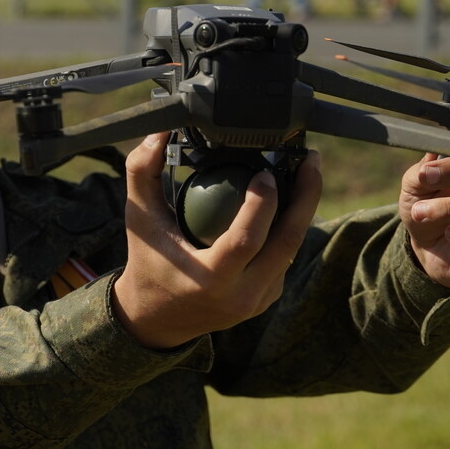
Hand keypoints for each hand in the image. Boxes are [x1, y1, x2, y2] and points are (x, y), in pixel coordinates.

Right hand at [112, 133, 322, 349]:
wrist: (155, 318)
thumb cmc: (147, 261)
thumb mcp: (139, 218)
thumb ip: (142, 172)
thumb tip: (160, 131)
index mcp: (209, 280)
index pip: (247, 240)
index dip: (263, 204)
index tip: (264, 171)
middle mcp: (240, 296)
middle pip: (288, 243)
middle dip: (306, 196)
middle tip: (310, 159)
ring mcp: (258, 301)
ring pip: (292, 249)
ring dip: (302, 209)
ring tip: (304, 171)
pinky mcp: (266, 299)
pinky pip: (285, 258)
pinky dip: (288, 227)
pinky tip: (287, 199)